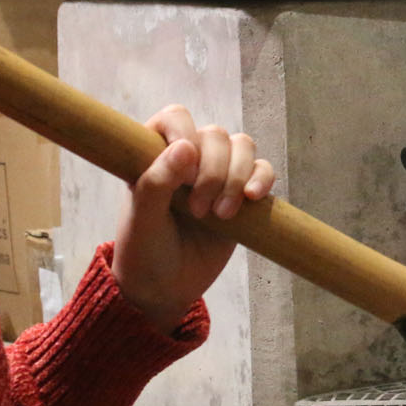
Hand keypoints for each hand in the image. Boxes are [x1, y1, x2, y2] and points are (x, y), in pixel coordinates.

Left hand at [112, 106, 276, 329]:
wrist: (165, 288)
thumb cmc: (143, 250)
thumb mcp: (142, 219)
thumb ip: (156, 181)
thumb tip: (185, 146)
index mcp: (154, 153)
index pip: (176, 117)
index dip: (185, 133)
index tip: (185, 168)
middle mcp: (188, 157)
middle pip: (216, 135)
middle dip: (213, 172)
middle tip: (198, 210)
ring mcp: (218, 174)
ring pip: (243, 146)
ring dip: (237, 177)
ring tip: (222, 214)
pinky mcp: (242, 194)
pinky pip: (264, 170)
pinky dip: (262, 179)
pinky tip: (252, 199)